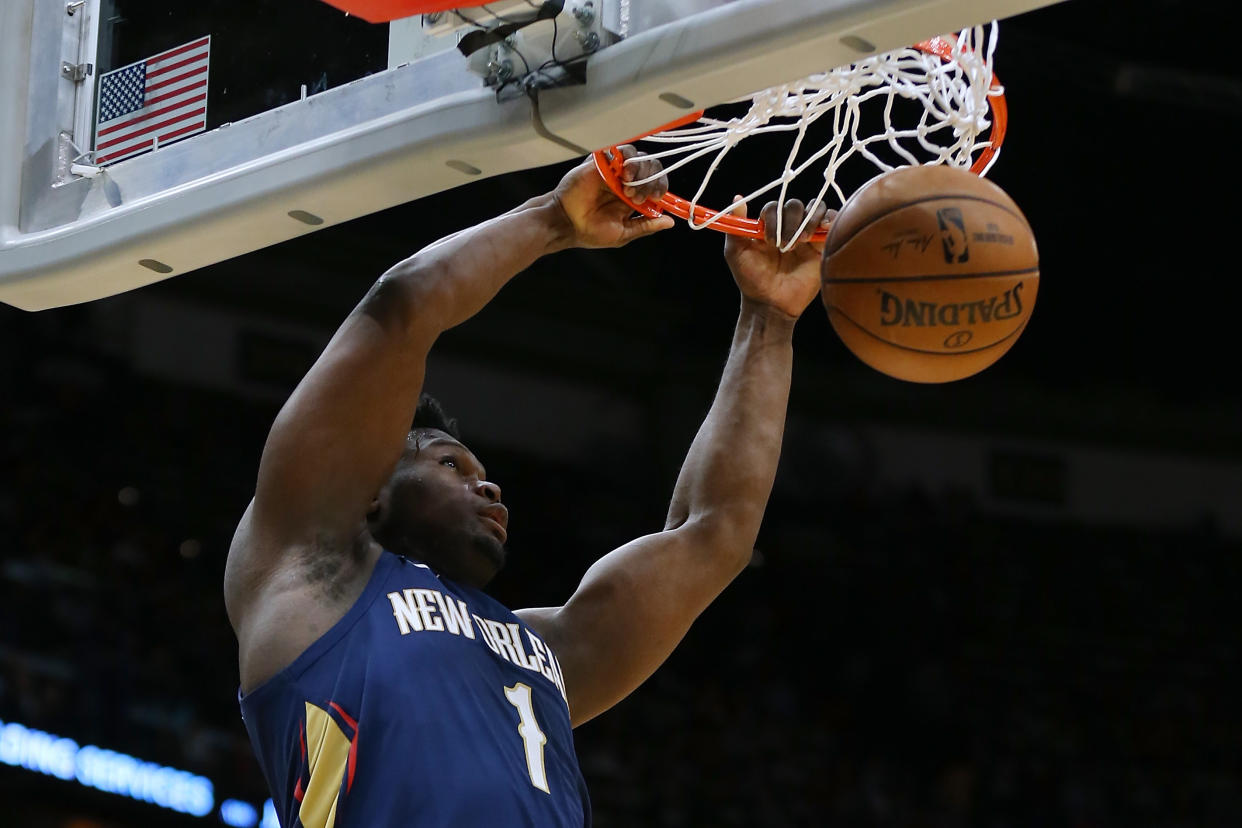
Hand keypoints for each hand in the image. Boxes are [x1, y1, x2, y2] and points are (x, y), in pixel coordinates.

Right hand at [552, 146, 674, 248]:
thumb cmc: (590, 231)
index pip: (657, 182)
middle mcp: (627, 181)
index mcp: (635, 197)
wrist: (565, 222)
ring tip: (628, 187)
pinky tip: (622, 174)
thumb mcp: (623, 233)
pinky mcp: (602, 161)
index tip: (656, 198)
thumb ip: (645, 226)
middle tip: (636, 198)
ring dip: (640, 171)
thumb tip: (669, 223)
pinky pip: (621, 150)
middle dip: (650, 181)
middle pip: (652, 167)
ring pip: (639, 157)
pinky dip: (627, 158)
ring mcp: (615, 170)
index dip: (660, 187)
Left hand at [723, 198, 834, 319]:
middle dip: (791, 221)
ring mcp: (807, 234)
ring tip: (802, 241)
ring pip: (815, 208)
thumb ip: (736, 226)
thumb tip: (737, 199)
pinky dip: (831, 218)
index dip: (772, 217)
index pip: (774, 206)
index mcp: (768, 226)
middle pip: (795, 205)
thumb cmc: (751, 280)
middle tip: (786, 245)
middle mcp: (787, 226)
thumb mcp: (736, 253)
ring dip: (809, 219)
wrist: (771, 303)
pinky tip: (823, 229)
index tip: (768, 240)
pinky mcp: (823, 244)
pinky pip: (833, 220)